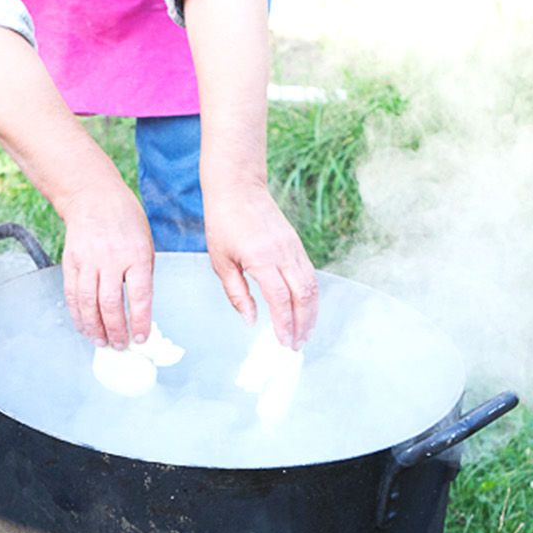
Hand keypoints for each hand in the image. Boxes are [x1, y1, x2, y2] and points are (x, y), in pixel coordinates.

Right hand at [59, 179, 156, 347]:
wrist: (94, 197)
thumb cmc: (125, 221)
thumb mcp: (145, 244)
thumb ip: (142, 275)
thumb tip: (140, 311)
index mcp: (136, 255)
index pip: (139, 295)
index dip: (140, 321)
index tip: (140, 338)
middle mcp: (111, 259)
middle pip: (111, 303)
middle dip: (115, 330)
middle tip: (119, 345)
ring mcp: (88, 260)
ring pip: (88, 302)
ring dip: (94, 327)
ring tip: (101, 341)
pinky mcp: (71, 262)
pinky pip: (73, 294)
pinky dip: (78, 314)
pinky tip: (84, 326)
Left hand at [204, 184, 318, 346]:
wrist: (238, 188)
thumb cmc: (224, 223)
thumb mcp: (221, 261)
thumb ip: (237, 293)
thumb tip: (250, 320)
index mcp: (261, 258)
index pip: (280, 298)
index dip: (284, 323)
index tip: (283, 342)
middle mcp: (283, 253)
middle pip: (303, 295)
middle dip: (303, 323)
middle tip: (297, 344)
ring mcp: (293, 248)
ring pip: (312, 286)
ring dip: (311, 312)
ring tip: (305, 333)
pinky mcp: (297, 244)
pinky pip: (310, 274)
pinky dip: (311, 296)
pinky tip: (306, 310)